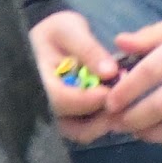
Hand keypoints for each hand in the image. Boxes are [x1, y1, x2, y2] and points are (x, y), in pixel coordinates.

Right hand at [29, 10, 121, 141]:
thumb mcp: (69, 30)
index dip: (88, 99)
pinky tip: (117, 103)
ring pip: (81, 132)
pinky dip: (103, 121)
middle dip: (102, 115)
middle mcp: (42, 106)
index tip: (112, 90)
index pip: (60, 100)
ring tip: (123, 100)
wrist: (48, 40)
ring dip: (105, 120)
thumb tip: (110, 71)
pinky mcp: (68, 121)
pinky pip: (86, 130)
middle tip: (125, 99)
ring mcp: (55, 117)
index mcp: (37, 81)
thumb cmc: (55, 32)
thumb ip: (88, 49)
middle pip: (71, 126)